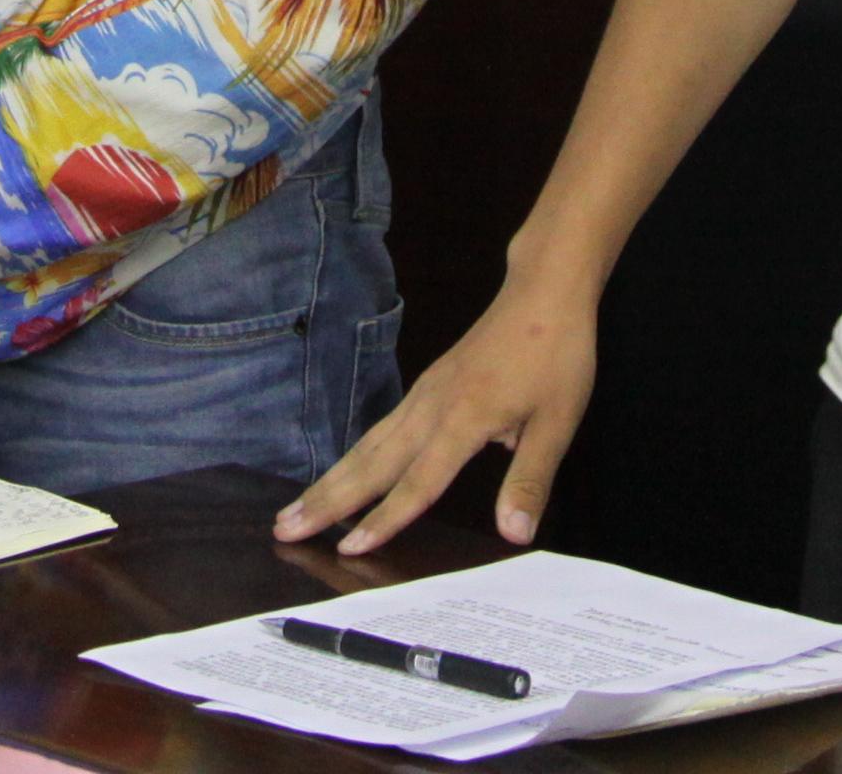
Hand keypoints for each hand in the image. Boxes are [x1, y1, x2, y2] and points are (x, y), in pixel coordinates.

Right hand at [275, 267, 600, 552]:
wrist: (543, 292)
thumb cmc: (555, 355)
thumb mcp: (557, 422)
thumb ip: (530, 479)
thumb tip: (514, 533)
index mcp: (464, 419)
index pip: (418, 482)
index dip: (384, 519)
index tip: (347, 549)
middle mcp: (432, 407)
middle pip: (371, 463)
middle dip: (327, 499)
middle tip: (283, 529)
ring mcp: (424, 394)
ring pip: (368, 444)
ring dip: (330, 479)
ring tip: (294, 509)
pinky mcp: (427, 386)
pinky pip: (382, 429)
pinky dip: (354, 457)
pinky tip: (345, 472)